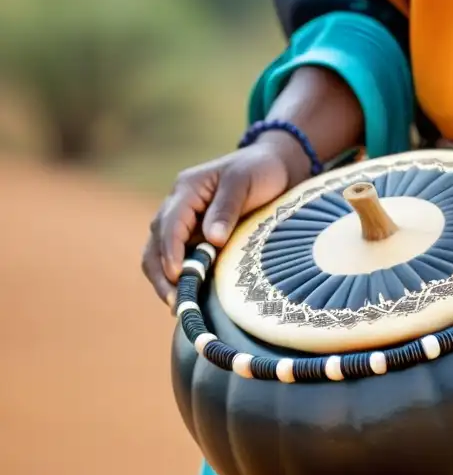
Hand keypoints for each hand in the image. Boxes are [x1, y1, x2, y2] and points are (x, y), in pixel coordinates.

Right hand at [141, 132, 309, 306]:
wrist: (274, 168)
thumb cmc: (260, 171)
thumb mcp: (244, 182)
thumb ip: (226, 209)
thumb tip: (212, 239)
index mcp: (186, 190)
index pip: (169, 224)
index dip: (170, 251)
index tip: (177, 275)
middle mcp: (178, 207)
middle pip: (155, 243)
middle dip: (161, 274)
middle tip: (175, 302)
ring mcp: (186, 224)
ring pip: (161, 255)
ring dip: (166, 281)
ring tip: (180, 307)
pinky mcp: (197, 238)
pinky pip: (181, 260)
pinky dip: (181, 278)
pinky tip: (191, 298)